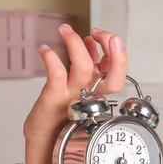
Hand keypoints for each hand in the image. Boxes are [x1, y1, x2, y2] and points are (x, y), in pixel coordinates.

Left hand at [24, 25, 126, 143]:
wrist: (44, 134)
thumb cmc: (60, 109)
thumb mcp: (78, 83)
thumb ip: (88, 63)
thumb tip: (90, 40)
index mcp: (99, 88)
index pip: (118, 70)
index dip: (115, 51)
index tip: (100, 34)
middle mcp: (90, 92)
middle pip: (113, 73)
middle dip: (110, 48)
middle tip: (97, 31)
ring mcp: (73, 95)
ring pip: (84, 68)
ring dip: (76, 44)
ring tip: (64, 29)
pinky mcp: (55, 98)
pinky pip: (57, 75)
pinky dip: (51, 58)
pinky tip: (44, 48)